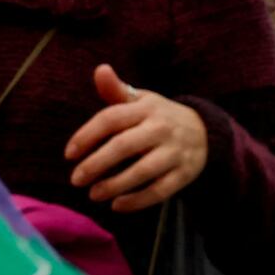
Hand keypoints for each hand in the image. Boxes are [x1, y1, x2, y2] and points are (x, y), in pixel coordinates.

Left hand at [63, 65, 211, 212]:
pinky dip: (137, 200)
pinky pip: (160, 191)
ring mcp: (175, 152)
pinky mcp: (185, 174)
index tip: (69, 154)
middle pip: (123, 146)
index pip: (111, 118)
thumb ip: (116, 90)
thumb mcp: (141, 100)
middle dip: (96, 164)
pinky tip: (117, 205)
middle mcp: (162, 128)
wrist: (205, 131)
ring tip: (93, 194)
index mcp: (146, 108)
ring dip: (114, 185)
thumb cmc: (159, 117)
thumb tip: (100, 69)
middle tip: (75, 179)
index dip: (87, 135)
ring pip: (142, 171)